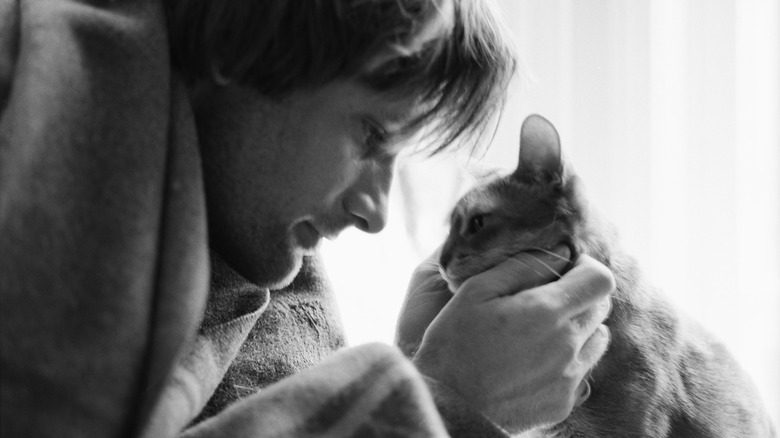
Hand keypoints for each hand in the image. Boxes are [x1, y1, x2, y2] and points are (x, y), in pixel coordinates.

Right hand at [398, 247, 613, 432]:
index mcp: (547, 311)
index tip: (567, 268)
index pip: (600, 279)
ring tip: (542, 330)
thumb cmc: (453, 345)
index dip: (587, 267)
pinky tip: (535, 361)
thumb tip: (558, 252)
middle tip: (547, 297)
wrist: (446, 408)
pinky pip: (582, 372)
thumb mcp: (475, 292)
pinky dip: (568, 360)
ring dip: (579, 328)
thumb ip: (521, 266)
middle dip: (580, 294)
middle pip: (601, 308)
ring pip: (597, 340)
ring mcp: (569, 378)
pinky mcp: (563, 403)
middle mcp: (567, 345)